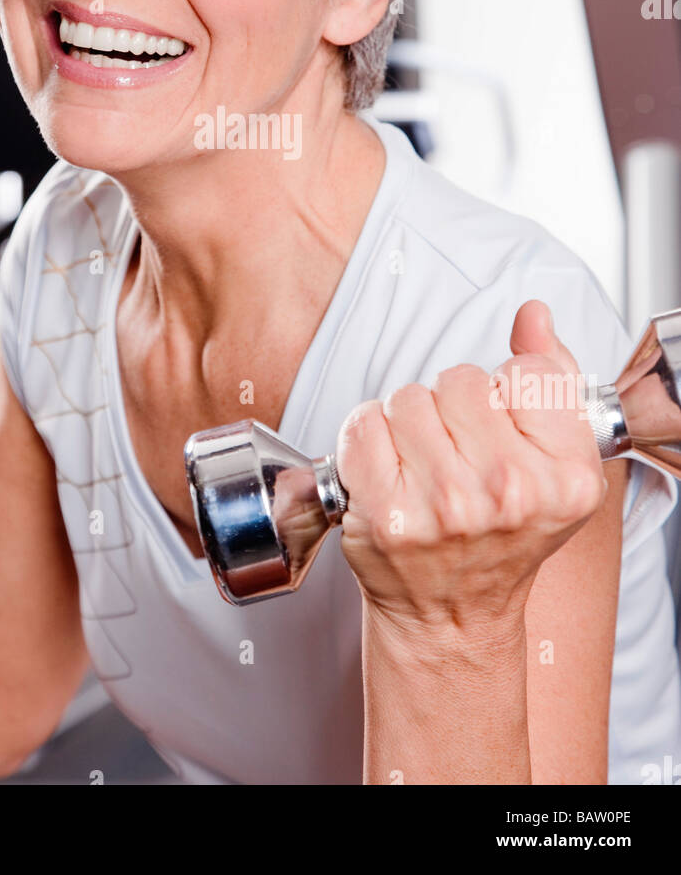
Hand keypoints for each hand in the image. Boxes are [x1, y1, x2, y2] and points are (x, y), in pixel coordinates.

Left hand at [335, 300, 606, 641]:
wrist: (451, 613)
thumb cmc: (500, 534)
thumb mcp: (552, 461)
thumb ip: (550, 379)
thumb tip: (534, 315)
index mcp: (566, 478)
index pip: (526, 370)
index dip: (506, 392)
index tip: (501, 429)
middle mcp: (510, 494)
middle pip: (461, 379)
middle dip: (452, 406)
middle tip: (457, 454)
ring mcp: (445, 506)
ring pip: (409, 397)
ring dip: (407, 422)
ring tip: (422, 465)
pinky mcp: (386, 514)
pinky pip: (363, 424)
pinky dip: (365, 438)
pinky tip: (387, 470)